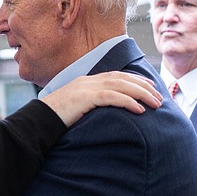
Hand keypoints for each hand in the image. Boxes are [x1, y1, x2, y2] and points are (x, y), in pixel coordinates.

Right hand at [41, 71, 161, 126]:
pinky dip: (128, 102)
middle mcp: (87, 81)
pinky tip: (139, 110)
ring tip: (155, 104)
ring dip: (141, 94)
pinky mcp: (84, 98)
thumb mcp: (75, 107)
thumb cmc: (55, 118)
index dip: (135, 79)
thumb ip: (89, 103)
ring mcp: (85, 88)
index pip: (115, 75)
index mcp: (85, 81)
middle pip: (122, 78)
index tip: (150, 86)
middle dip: (144, 86)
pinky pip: (111, 97)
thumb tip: (105, 110)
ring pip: (120, 85)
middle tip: (159, 97)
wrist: (37, 120)